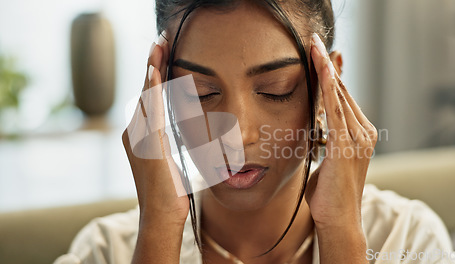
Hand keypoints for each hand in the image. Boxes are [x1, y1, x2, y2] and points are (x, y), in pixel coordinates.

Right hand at [122, 31, 188, 225]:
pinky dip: (152, 89)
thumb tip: (169, 132)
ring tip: (159, 44)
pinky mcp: (148, 143)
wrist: (162, 215)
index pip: (148, 97)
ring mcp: (139, 137)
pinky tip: (155, 71)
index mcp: (140, 135)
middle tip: (160, 39)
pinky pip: (151, 109)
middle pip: (144, 90)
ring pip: (146, 94)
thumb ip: (164, 142)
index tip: (162, 54)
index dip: (155, 74)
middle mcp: (134, 132)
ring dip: (153, 67)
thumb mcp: (166, 160)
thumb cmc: (169, 192)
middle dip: (152, 63)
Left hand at [305, 33, 377, 230]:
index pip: (343, 98)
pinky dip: (330, 89)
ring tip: (316, 47)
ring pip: (340, 96)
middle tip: (316, 42)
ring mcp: (358, 139)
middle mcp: (363, 132)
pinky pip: (336, 111)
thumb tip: (317, 128)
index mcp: (360, 134)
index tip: (322, 55)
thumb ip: (327, 139)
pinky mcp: (346, 146)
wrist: (338, 219)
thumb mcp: (327, 158)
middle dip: (328, 65)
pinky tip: (324, 71)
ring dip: (327, 70)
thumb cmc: (329, 192)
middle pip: (343, 91)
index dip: (332, 75)